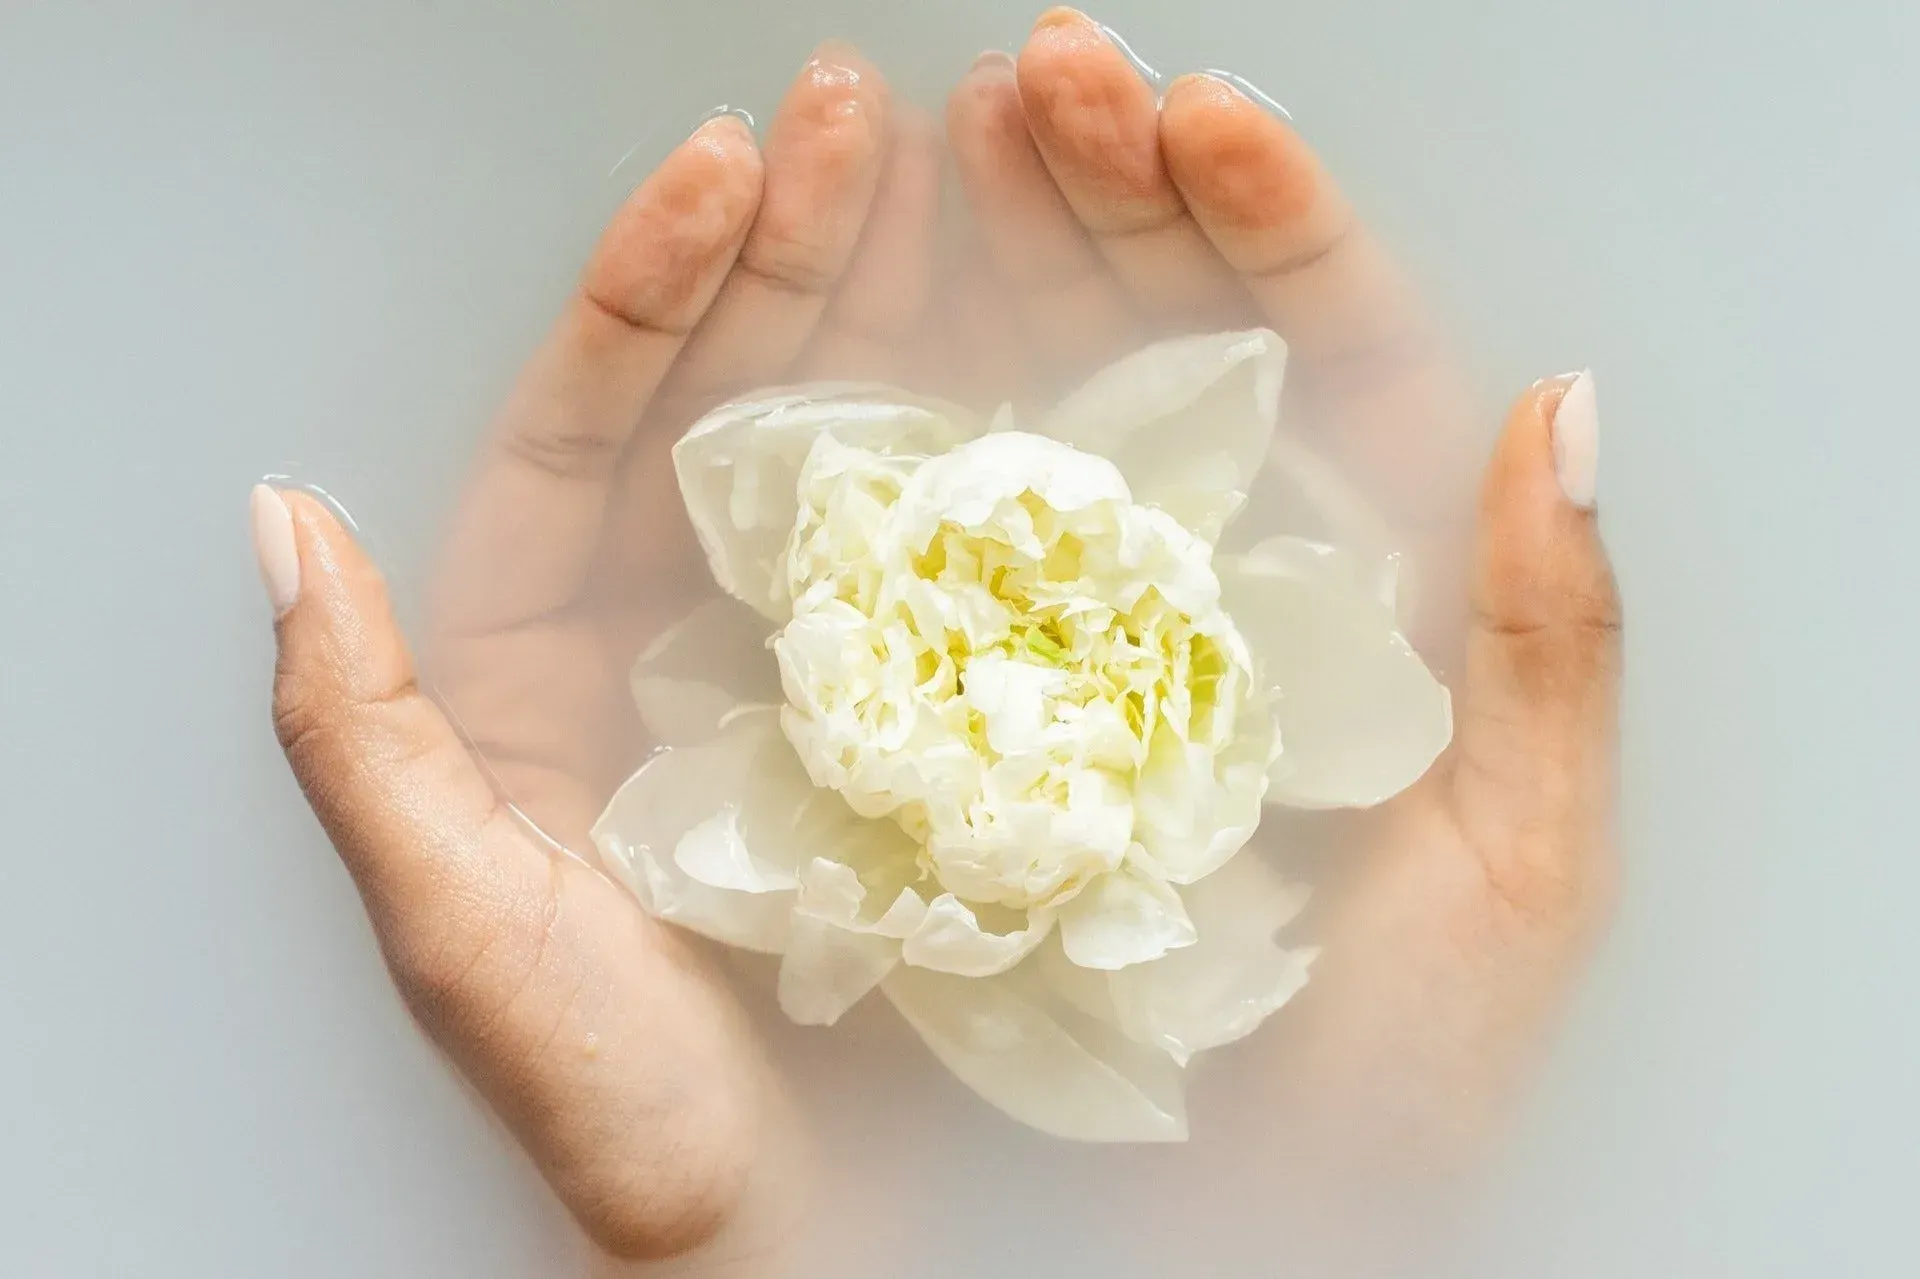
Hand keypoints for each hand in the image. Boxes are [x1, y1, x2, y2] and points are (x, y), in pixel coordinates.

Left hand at [255, 42, 943, 1260]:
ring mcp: (818, 662)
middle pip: (729, 405)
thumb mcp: (454, 923)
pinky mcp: (931, 711)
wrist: (808, 1233)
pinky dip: (984, 443)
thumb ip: (351, 732)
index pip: (592, 433)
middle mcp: (678, 637)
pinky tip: (1029, 340)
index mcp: (543, 659)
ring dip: (894, 301)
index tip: (718, 168)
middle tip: (859, 111)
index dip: (651, 294)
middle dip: (789, 248)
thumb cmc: (622, 1105)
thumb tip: (281, 523)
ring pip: (845, 448)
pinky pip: (947, 554)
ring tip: (952, 163)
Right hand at [945, 7, 1619, 1193]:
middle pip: (1154, 344)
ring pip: (1021, 400)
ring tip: (935, 131)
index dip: (1261, 225)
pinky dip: (872, 403)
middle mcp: (1192, 590)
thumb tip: (1565, 400)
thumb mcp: (1512, 872)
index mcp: (1343, 595)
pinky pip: (899, 525)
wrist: (1172, 1245)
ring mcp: (1053, 633)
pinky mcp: (927, 697)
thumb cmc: (1374, 1091)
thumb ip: (1551, 637)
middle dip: (1098, 193)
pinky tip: (833, 299)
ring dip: (980, 253)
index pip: (1315, 361)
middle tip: (1039, 76)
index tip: (1202, 112)